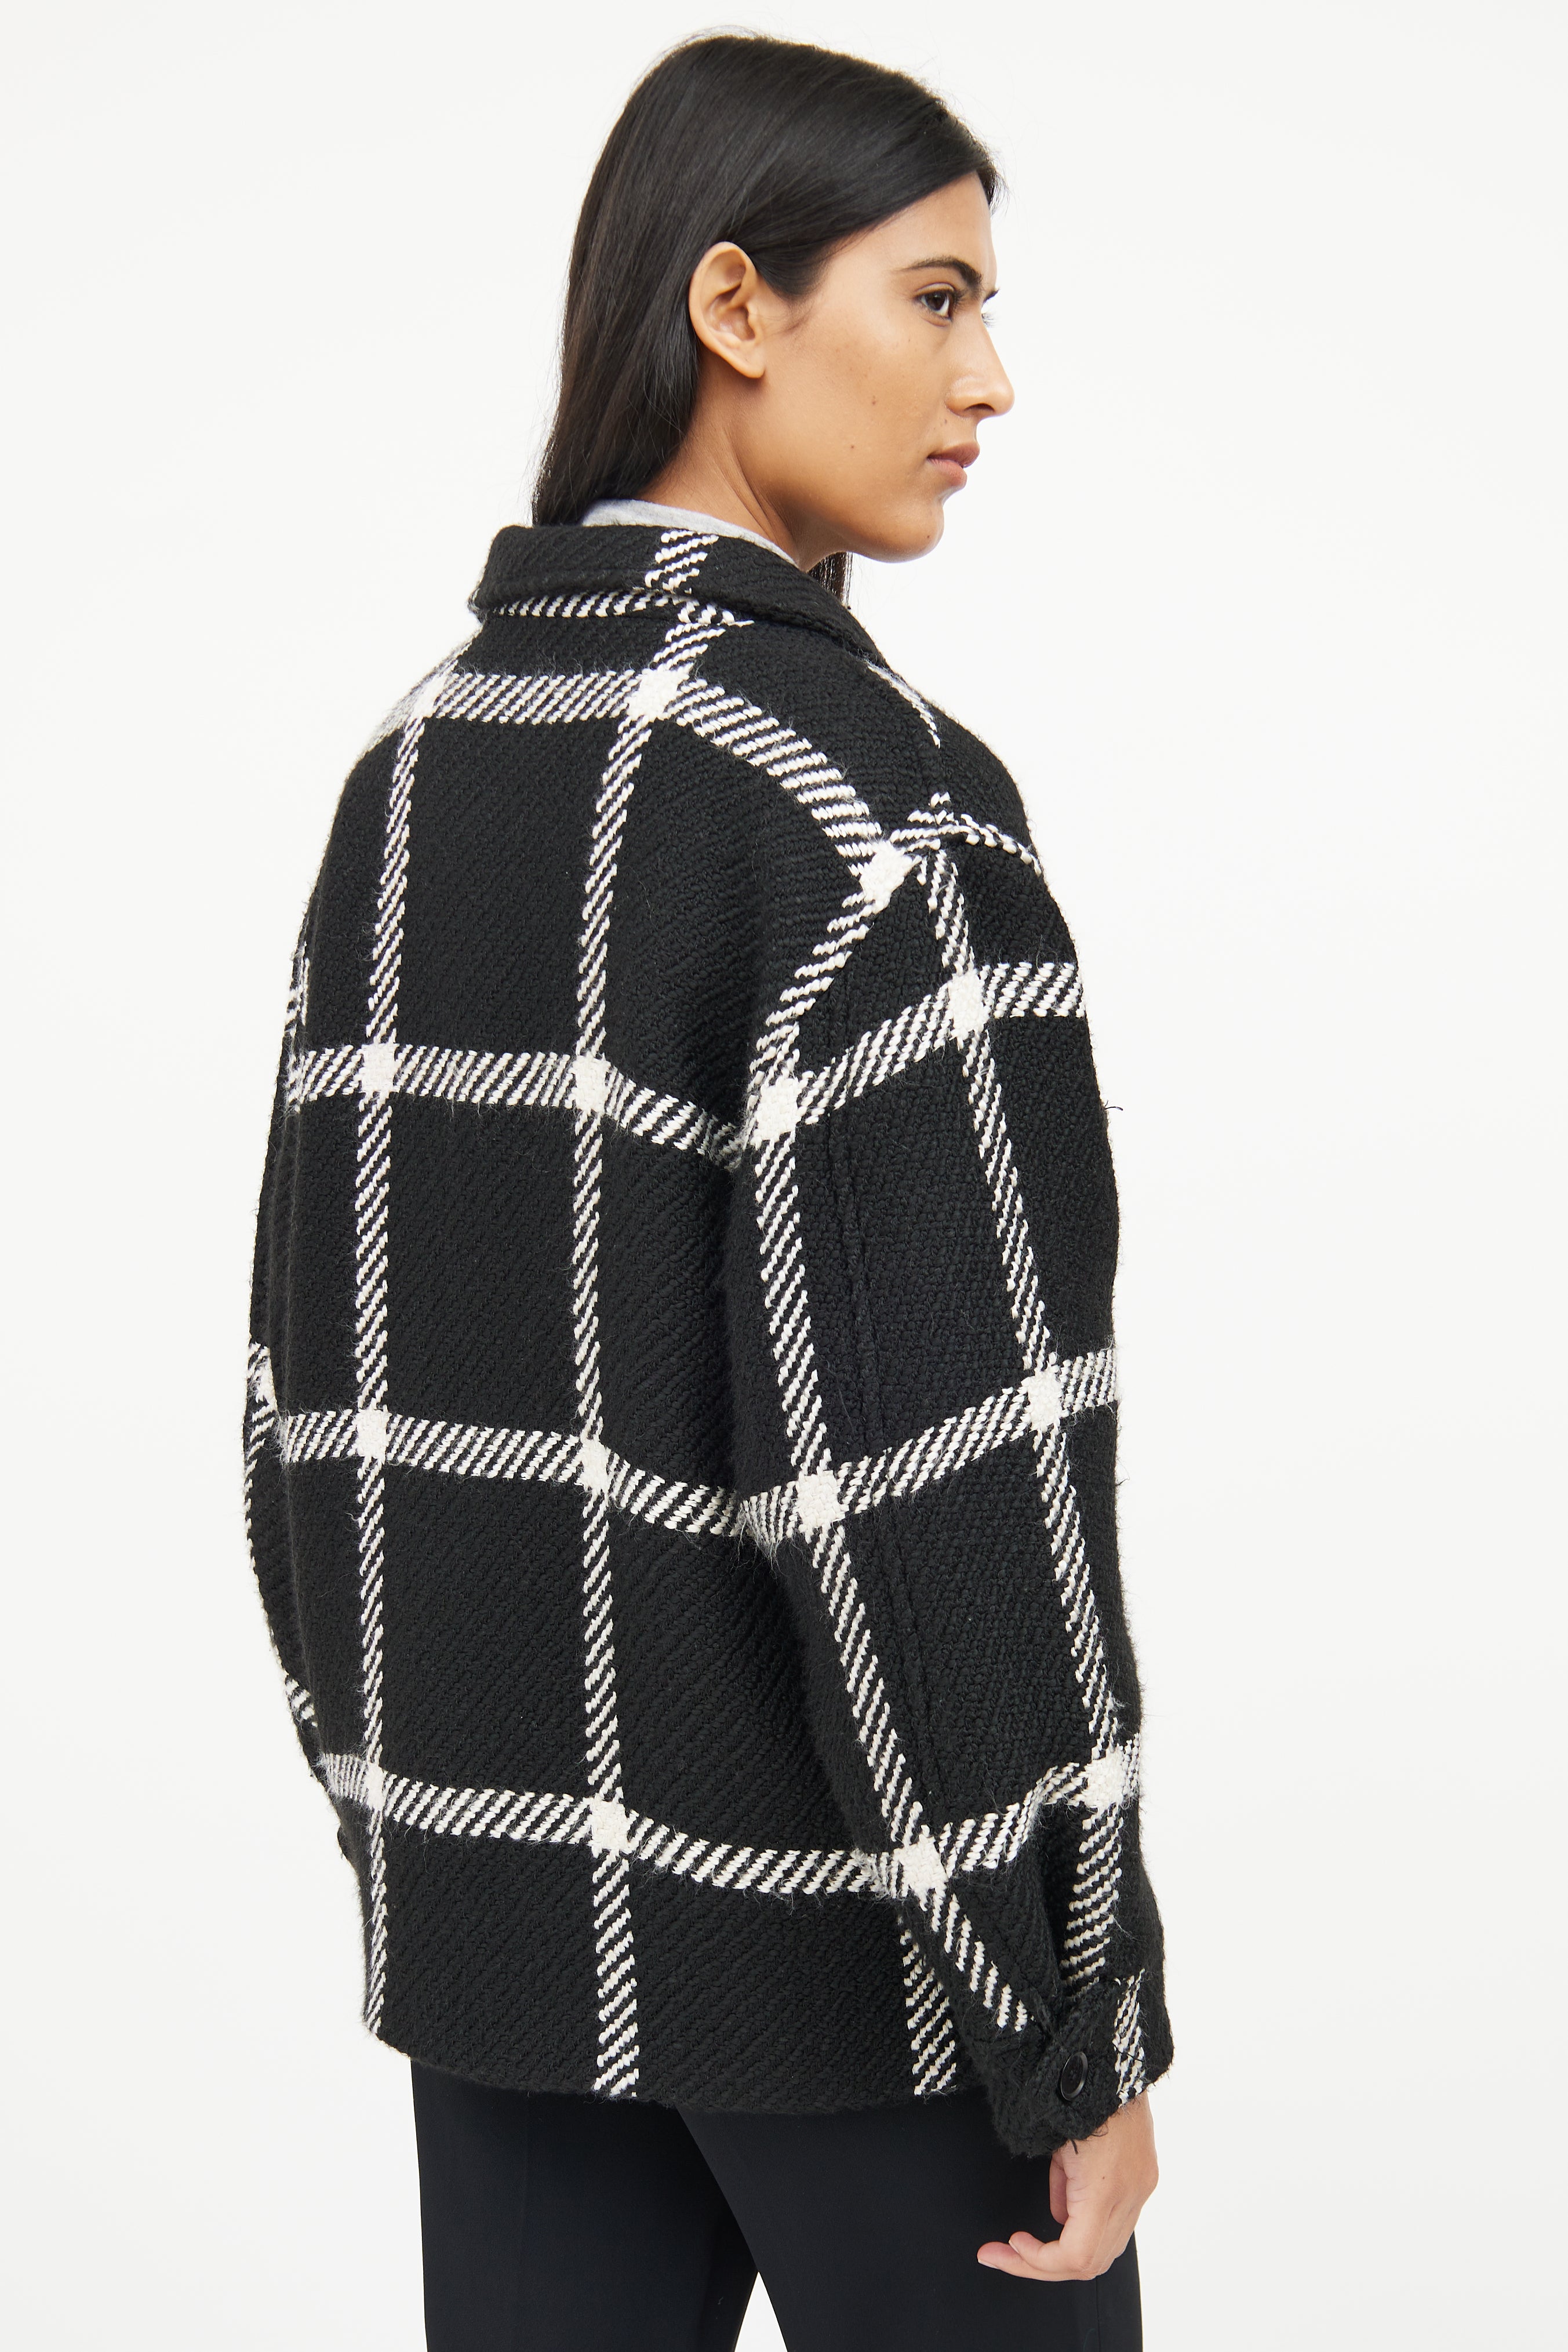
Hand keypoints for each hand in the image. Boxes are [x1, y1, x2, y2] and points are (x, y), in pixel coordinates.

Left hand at [976, 2091, 1157, 2281]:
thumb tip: (1060, 2216)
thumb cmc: (1076, 2089)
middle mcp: (1131, 2194)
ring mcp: (1142, 2187)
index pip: (1076, 2257)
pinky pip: (1120, 2222)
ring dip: (1067, 2254)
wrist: (1113, 2056)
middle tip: (1004, 2254)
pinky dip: (1089, 2230)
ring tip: (1028, 2246)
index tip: (1012, 2243)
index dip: (1039, 2261)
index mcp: (1105, 2188)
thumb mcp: (1054, 2140)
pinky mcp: (1146, 2176)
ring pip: (1108, 2249)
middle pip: (1091, 2263)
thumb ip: (1058, 2185)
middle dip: (1044, 2265)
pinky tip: (1063, 2214)